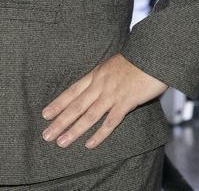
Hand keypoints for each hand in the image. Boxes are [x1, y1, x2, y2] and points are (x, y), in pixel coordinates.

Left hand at [40, 53, 166, 148]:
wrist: (153, 55)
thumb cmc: (137, 60)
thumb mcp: (113, 65)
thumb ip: (102, 77)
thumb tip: (94, 88)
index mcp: (95, 74)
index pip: (72, 91)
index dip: (58, 104)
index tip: (45, 114)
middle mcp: (100, 85)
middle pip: (75, 106)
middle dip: (60, 121)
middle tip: (46, 135)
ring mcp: (112, 94)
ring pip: (88, 115)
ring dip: (74, 130)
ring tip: (61, 142)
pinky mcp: (126, 102)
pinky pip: (110, 122)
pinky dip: (99, 134)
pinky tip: (89, 144)